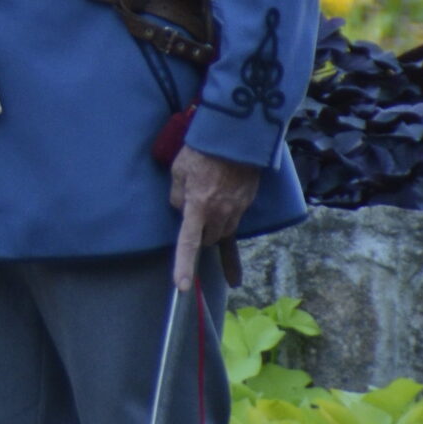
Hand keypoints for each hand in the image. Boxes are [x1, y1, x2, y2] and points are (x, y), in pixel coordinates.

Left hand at [169, 144, 261, 290]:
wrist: (235, 137)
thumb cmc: (201, 151)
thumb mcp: (178, 170)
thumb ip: (177, 196)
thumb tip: (181, 211)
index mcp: (198, 206)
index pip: (188, 241)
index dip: (184, 264)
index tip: (182, 286)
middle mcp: (219, 214)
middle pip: (205, 239)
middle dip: (197, 234)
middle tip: (192, 212)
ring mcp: (236, 211)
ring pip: (220, 235)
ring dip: (211, 231)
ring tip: (207, 208)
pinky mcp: (246, 205)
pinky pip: (235, 231)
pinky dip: (231, 252)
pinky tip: (233, 279)